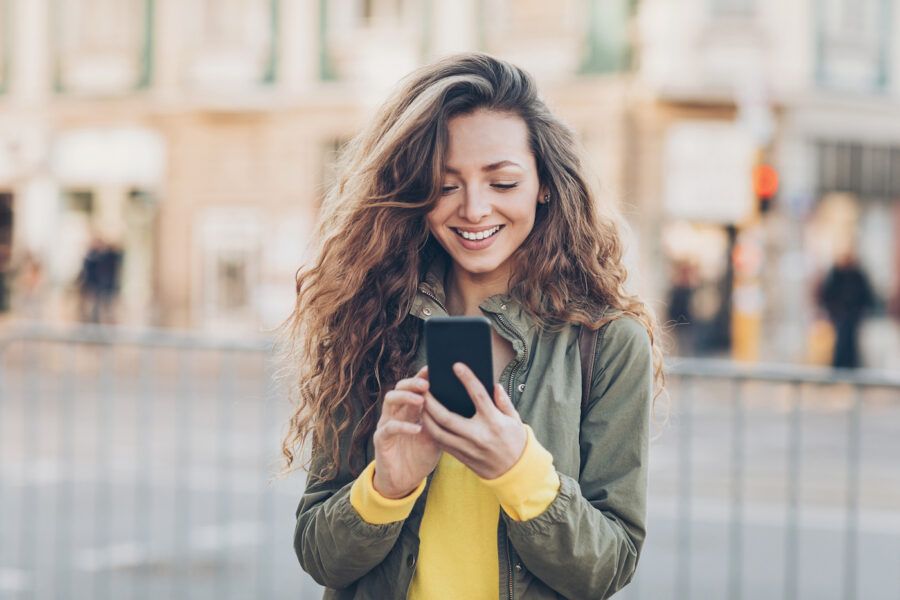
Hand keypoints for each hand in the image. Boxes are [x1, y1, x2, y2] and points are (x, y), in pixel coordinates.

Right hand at [372, 365, 440, 498]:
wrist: (404, 481)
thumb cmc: (421, 456)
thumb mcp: (437, 437)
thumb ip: (444, 421)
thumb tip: (466, 406)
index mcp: (410, 410)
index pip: (414, 387)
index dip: (422, 377)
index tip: (434, 369)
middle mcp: (397, 413)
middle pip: (400, 387)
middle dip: (413, 382)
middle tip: (427, 383)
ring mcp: (387, 424)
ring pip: (390, 401)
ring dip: (405, 397)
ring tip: (421, 400)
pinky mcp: (381, 440)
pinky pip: (389, 428)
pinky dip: (403, 426)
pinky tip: (417, 428)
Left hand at [421, 362, 526, 479]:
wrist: (515, 472)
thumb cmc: (515, 441)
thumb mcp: (514, 419)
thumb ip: (503, 401)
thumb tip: (493, 385)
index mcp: (493, 421)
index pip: (478, 395)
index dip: (467, 379)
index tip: (456, 366)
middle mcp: (478, 435)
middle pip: (447, 417)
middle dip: (432, 402)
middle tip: (424, 389)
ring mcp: (468, 448)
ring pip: (438, 432)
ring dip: (426, 417)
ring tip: (421, 404)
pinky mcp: (461, 457)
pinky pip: (441, 443)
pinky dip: (431, 430)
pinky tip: (427, 420)